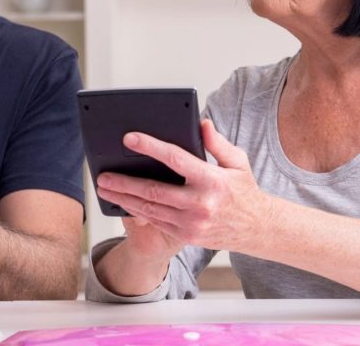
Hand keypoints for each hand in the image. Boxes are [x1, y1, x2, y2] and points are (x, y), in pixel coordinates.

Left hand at [95, 120, 275, 253]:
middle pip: (154, 191)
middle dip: (125, 183)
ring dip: (124, 199)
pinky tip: (123, 203)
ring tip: (105, 189)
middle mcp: (200, 204)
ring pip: (150, 209)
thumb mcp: (237, 162)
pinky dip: (137, 211)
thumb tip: (201, 123)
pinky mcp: (186, 236)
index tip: (130, 138)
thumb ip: (217, 142)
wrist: (257, 229)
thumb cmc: (244, 191)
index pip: (176, 159)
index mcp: (212, 180)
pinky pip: (156, 222)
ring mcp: (192, 224)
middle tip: (103, 176)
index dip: (151, 147)